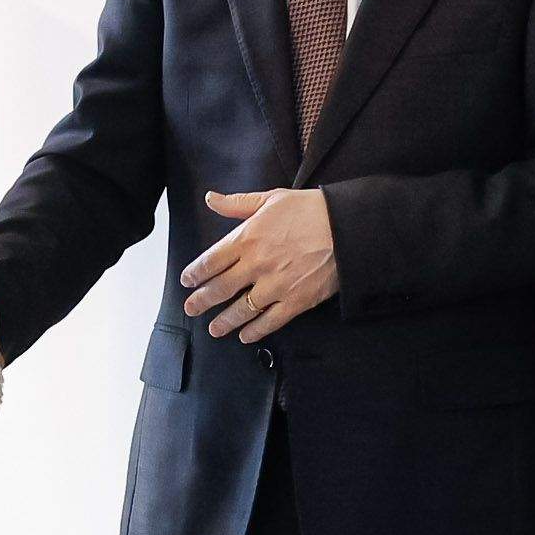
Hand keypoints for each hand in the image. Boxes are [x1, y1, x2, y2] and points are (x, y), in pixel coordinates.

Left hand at [182, 188, 339, 343]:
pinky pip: (270, 321)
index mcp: (247, 238)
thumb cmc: (310, 210)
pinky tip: (246, 335)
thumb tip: (211, 198)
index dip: (195, 273)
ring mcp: (275, 286)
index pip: (211, 260)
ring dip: (224, 321)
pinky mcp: (296, 301)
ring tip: (214, 328)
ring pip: (241, 310)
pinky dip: (255, 331)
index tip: (187, 281)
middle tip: (191, 308)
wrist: (346, 227)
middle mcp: (257, 265)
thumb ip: (238, 203)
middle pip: (220, 288)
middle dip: (201, 301)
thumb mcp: (271, 198)